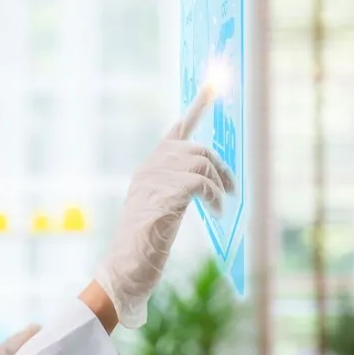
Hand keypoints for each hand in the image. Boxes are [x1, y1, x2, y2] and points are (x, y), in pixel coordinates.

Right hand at [93, 86, 235, 328]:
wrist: (123, 270)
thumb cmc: (142, 248)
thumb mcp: (160, 211)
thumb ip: (175, 189)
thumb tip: (200, 177)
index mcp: (148, 169)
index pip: (176, 131)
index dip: (198, 106)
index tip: (214, 84)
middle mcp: (150, 169)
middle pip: (196, 147)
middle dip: (220, 166)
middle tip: (230, 191)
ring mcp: (154, 181)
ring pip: (200, 161)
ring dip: (218, 184)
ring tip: (219, 205)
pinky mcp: (163, 196)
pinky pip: (200, 182)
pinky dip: (214, 196)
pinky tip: (214, 212)